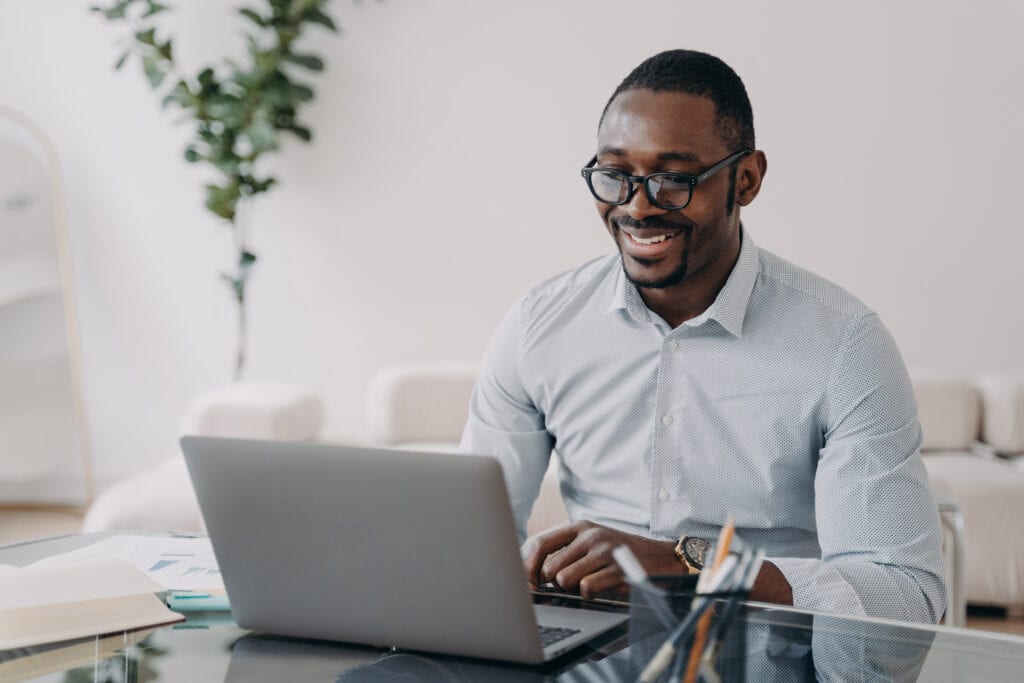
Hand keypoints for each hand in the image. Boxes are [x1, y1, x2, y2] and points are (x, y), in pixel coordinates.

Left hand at [522, 520, 682, 599]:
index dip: (530, 566)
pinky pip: (587, 588)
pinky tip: (601, 589)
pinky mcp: (617, 568)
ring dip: (573, 589)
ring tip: (589, 583)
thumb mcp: (592, 542)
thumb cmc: (620, 554)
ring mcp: (605, 550)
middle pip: (551, 568)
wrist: (661, 558)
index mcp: (580, 527)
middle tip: (570, 585)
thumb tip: (535, 572)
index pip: (541, 544)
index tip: (529, 584)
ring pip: (565, 579)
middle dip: (556, 583)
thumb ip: (566, 551)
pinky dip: (590, 594)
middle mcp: (590, 535)